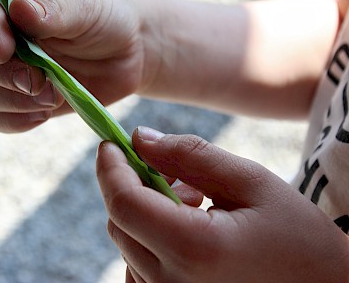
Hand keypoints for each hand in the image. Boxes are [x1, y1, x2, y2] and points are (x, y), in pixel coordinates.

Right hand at [0, 0, 147, 132]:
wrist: (131, 52)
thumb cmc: (107, 16)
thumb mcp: (87, 5)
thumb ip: (54, 10)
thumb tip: (19, 11)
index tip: (6, 49)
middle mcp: (5, 35)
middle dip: (2, 74)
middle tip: (37, 81)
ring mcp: (13, 71)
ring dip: (11, 101)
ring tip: (51, 98)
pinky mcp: (24, 101)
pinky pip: (0, 118)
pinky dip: (16, 121)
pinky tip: (44, 114)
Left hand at [96, 127, 348, 282]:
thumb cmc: (298, 237)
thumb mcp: (250, 182)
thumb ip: (189, 155)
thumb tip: (140, 139)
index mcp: (194, 249)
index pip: (123, 202)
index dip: (110, 168)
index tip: (111, 144)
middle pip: (119, 222)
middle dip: (132, 185)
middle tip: (170, 170)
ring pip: (126, 244)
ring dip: (146, 213)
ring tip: (195, 202)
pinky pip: (139, 268)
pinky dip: (151, 240)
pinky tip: (187, 231)